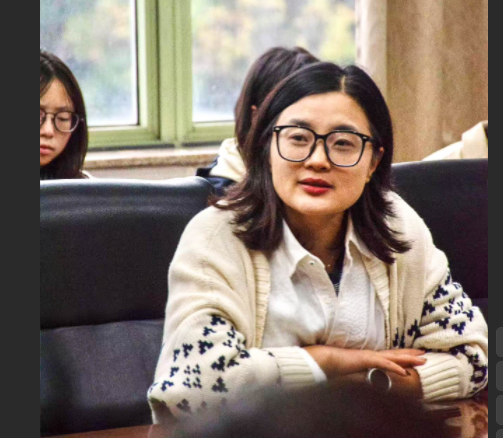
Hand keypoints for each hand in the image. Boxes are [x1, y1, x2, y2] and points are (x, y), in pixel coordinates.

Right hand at [303, 346, 425, 378]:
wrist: (326, 359)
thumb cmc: (337, 364)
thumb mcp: (353, 369)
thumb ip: (361, 371)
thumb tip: (367, 375)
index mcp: (370, 356)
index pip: (390, 355)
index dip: (403, 354)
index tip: (415, 354)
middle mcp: (372, 354)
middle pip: (395, 354)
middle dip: (410, 354)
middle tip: (425, 354)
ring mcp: (370, 356)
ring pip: (393, 358)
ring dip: (408, 359)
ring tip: (422, 361)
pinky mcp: (366, 360)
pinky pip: (383, 364)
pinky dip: (395, 367)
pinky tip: (405, 372)